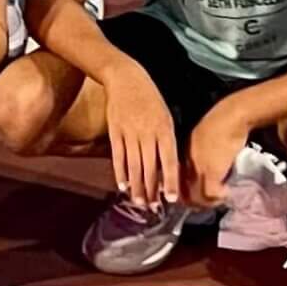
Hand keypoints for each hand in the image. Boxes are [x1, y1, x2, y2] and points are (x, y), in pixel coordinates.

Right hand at [101, 62, 180, 207]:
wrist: (125, 77)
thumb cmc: (150, 97)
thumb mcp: (165, 115)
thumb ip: (166, 140)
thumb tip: (167, 166)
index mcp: (164, 129)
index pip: (169, 161)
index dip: (170, 181)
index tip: (172, 198)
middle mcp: (148, 133)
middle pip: (150, 168)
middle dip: (152, 190)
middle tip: (153, 208)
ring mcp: (129, 133)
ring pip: (134, 166)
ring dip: (136, 186)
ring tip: (138, 202)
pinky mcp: (115, 131)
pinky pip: (118, 156)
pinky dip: (120, 172)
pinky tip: (122, 185)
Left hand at [184, 101, 252, 209]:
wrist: (232, 116)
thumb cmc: (221, 124)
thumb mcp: (203, 139)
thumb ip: (199, 154)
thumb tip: (205, 167)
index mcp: (181, 153)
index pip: (175, 179)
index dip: (182, 192)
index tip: (192, 198)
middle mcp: (186, 162)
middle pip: (182, 191)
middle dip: (193, 202)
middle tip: (207, 204)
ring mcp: (197, 168)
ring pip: (195, 196)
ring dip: (206, 203)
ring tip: (217, 201)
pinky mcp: (211, 171)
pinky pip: (210, 194)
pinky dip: (218, 198)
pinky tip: (226, 193)